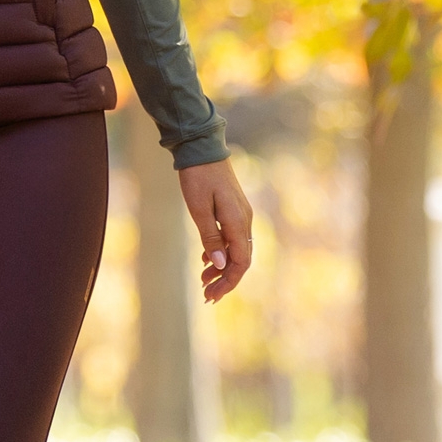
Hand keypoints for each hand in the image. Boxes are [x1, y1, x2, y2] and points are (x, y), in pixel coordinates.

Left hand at [178, 157, 252, 303]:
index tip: (212, 295)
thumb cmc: (197, 176)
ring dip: (221, 266)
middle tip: (206, 294)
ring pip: (236, 250)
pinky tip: (205, 258)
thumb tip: (219, 264)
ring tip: (203, 278)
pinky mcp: (233, 209)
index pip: (240, 262)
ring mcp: (240, 214)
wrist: (202, 147)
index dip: (228, 282)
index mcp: (238, 222)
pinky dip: (220, 251)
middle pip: (240, 259)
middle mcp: (244, 220)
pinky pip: (232, 237)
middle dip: (224, 279)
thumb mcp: (199, 208)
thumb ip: (210, 236)